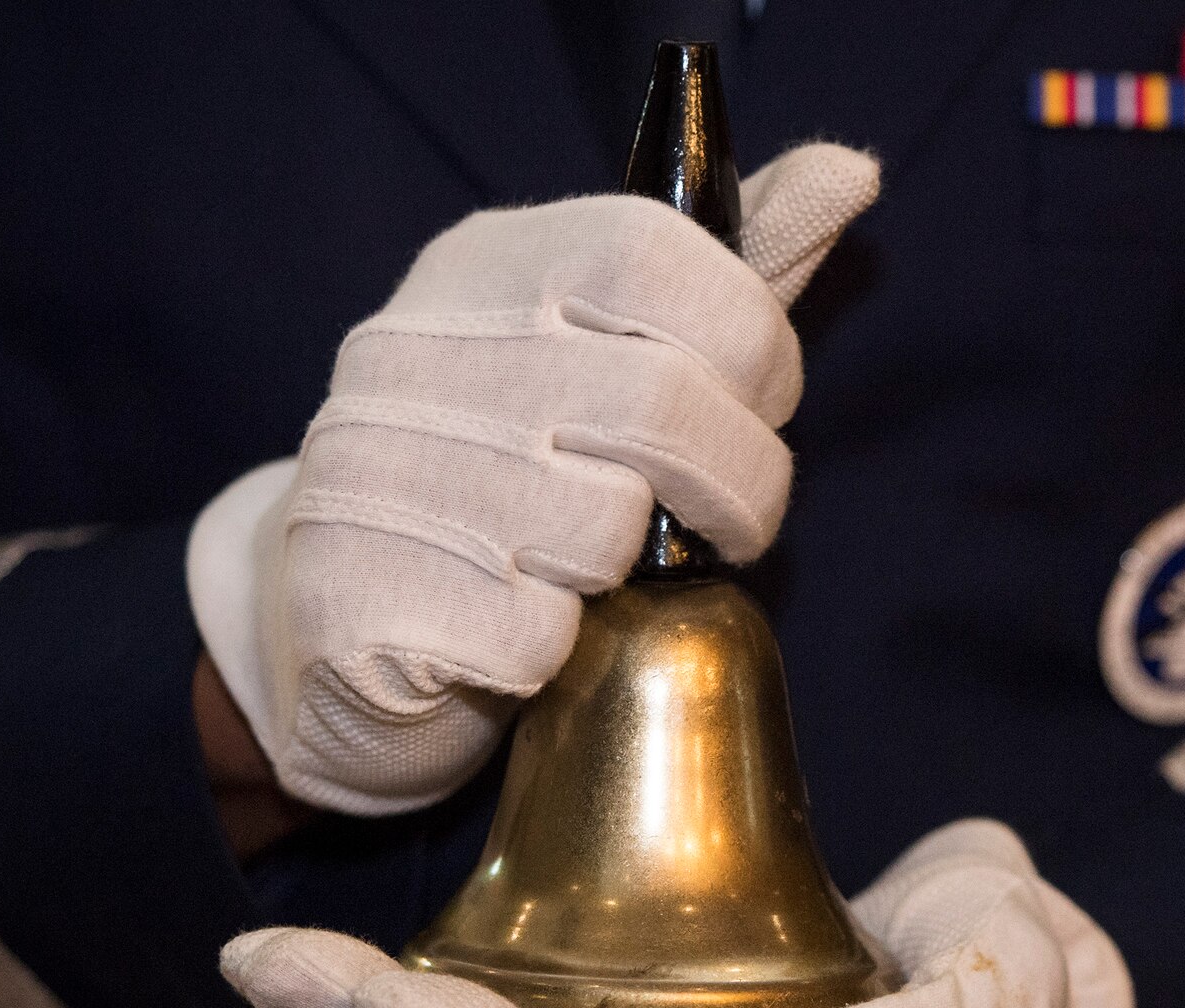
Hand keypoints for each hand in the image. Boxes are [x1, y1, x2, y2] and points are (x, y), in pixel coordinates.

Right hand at [188, 143, 880, 814]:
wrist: (334, 621)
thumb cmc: (508, 481)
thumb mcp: (614, 358)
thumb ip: (726, 282)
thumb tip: (849, 174)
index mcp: (477, 268)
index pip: (653, 253)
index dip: (750, 342)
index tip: (762, 406)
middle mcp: (409, 353)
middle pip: (658, 400)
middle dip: (741, 483)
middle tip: (737, 524)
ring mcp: (373, 473)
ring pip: (602, 529)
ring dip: (630, 576)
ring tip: (595, 574)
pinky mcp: (358, 596)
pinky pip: (534, 637)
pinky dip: (557, 655)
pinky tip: (519, 634)